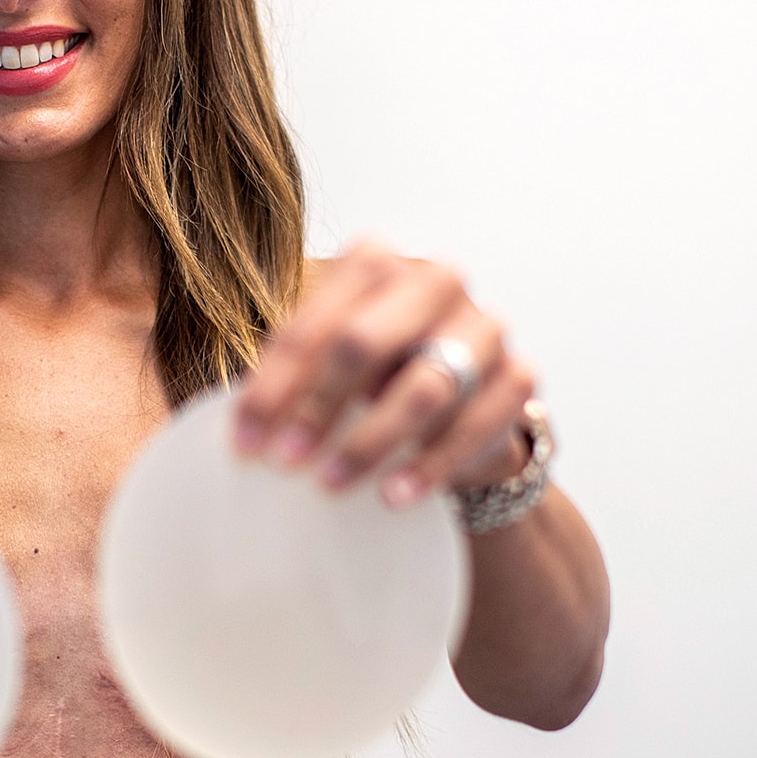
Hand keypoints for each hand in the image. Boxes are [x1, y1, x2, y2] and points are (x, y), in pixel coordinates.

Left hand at [233, 240, 535, 506]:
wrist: (464, 403)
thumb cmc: (377, 376)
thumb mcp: (330, 364)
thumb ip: (290, 379)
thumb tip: (237, 430)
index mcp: (376, 262)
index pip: (313, 322)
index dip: (274, 384)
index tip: (244, 442)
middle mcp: (435, 281)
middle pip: (364, 341)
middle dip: (318, 406)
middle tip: (286, 462)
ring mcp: (484, 326)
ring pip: (425, 385)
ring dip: (371, 441)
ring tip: (332, 484)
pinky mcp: (520, 375)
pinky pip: (476, 424)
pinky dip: (431, 465)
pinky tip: (395, 495)